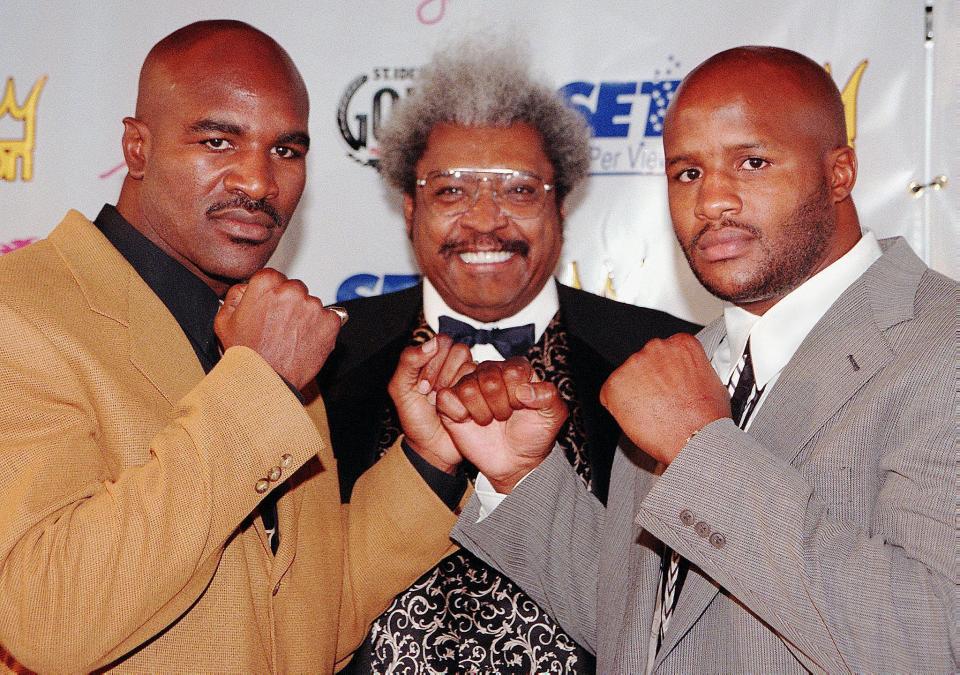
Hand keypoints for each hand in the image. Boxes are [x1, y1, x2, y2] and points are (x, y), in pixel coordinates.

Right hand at [214, 268, 341, 390]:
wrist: (265, 382)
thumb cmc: (246, 355)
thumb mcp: (224, 321)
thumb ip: (235, 295)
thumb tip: (246, 287)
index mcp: (266, 283)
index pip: (275, 277)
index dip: (271, 294)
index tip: (270, 308)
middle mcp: (292, 290)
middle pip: (295, 289)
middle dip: (289, 303)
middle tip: (279, 325)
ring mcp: (313, 306)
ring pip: (312, 304)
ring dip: (305, 316)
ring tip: (290, 337)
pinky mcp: (330, 322)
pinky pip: (330, 317)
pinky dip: (321, 328)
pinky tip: (305, 341)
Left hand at [388, 334, 474, 473]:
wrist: (431, 447)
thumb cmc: (415, 418)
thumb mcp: (401, 390)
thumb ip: (409, 362)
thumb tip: (432, 342)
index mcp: (432, 358)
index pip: (441, 342)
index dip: (433, 363)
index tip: (422, 387)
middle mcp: (452, 364)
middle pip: (459, 350)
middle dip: (444, 375)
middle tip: (432, 396)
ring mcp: (468, 377)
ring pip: (472, 365)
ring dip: (456, 386)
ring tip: (443, 403)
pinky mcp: (481, 391)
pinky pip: (482, 382)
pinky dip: (468, 396)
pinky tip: (458, 410)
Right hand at [436, 359, 566, 492]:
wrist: (515, 461)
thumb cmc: (533, 434)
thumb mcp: (553, 415)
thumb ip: (548, 396)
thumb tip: (524, 390)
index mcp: (514, 369)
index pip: (512, 370)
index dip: (517, 394)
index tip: (521, 407)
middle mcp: (490, 372)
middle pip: (488, 378)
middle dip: (500, 405)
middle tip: (505, 416)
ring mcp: (468, 386)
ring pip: (468, 388)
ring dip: (482, 412)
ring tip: (489, 420)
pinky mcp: (450, 403)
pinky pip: (446, 398)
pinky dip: (459, 413)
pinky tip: (469, 420)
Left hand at [600, 333, 729, 465]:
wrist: (696, 439)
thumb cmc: (707, 417)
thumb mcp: (711, 381)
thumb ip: (692, 370)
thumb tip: (686, 376)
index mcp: (681, 344)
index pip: (665, 352)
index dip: (665, 373)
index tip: (668, 385)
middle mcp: (656, 347)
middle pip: (645, 362)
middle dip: (648, 381)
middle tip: (661, 402)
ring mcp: (634, 364)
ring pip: (627, 378)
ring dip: (634, 393)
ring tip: (653, 413)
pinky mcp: (615, 384)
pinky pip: (610, 394)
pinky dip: (619, 407)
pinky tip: (638, 417)